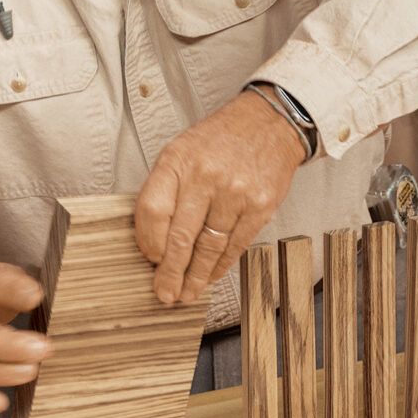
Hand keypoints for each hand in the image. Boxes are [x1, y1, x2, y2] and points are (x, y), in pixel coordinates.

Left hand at [133, 88, 307, 306]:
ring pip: (208, 248)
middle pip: (180, 237)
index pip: (153, 211)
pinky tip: (210, 275)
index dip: (148, 242)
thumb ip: (165, 189)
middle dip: (170, 273)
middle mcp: (205, 176)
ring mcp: (235, 192)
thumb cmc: (220, 140)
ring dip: (196, 276)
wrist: (269, 124)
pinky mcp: (260, 206)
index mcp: (178, 160)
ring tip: (187, 293)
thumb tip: (153, 239)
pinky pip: (235, 246)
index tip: (149, 258)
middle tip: (165, 294)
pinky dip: (220, 266)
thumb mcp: (181, 151)